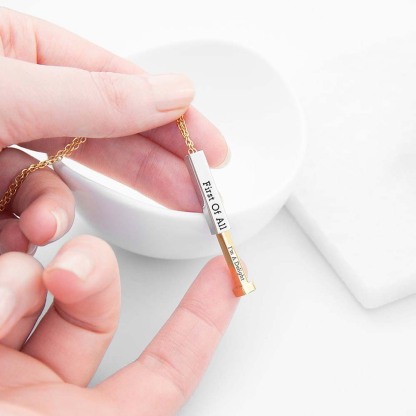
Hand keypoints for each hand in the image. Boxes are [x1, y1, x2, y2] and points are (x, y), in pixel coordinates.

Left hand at [0, 7, 227, 253]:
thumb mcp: (7, 92)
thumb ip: (91, 96)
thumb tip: (173, 93)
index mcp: (14, 50)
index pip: (114, 84)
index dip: (170, 118)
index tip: (209, 150)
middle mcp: (11, 98)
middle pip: (99, 135)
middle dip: (145, 170)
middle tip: (192, 195)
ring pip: (55, 182)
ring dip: (57, 210)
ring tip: (45, 228)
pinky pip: (24, 212)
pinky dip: (28, 229)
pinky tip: (22, 234)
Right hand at [0, 235, 237, 414]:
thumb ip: (139, 396)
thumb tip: (128, 346)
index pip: (165, 372)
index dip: (199, 321)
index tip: (224, 276)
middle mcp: (41, 397)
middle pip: (96, 311)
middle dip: (95, 273)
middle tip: (71, 270)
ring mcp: (6, 367)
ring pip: (39, 290)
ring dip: (24, 279)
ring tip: (5, 295)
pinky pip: (0, 287)